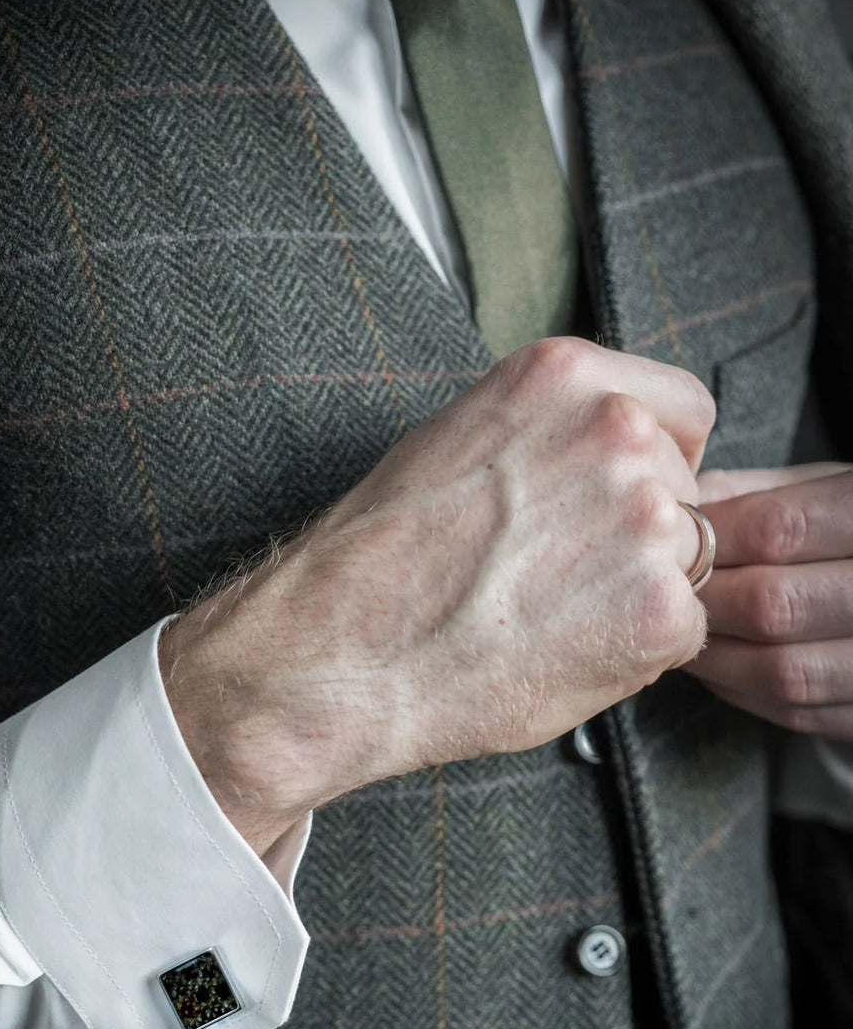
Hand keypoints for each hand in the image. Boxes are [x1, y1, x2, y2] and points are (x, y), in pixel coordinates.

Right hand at [161, 337, 714, 852]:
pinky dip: (637, 652)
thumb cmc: (382, 559)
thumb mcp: (463, 438)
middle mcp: (617, 430)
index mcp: (566, 375)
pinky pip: (685, 630)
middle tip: (556, 576)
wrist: (340, 654)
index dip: (656, 463)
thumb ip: (554, 431)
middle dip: (641, 533)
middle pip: (688, 488)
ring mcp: (645, 519)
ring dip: (638, 593)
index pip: (684, 409)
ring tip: (547, 616)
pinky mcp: (659, 608)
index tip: (609, 503)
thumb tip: (617, 453)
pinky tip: (561, 652)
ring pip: (689, 563)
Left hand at [682, 463, 852, 738]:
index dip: (710, 538)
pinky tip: (720, 667)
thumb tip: (680, 510)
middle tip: (661, 593)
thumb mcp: (835, 489)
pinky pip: (800, 713)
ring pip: (784, 672)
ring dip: (714, 657)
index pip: (780, 531)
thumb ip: (760, 495)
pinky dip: (744, 693)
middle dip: (704, 602)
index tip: (671, 539)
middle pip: (774, 607)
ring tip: (678, 633)